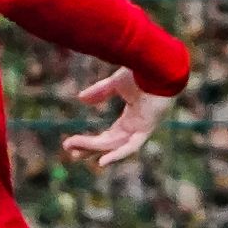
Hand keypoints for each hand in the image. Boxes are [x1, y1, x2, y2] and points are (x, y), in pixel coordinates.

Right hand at [60, 68, 175, 169]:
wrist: (156, 65)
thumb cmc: (142, 72)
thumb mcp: (115, 83)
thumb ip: (100, 92)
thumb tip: (81, 99)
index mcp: (133, 116)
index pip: (111, 135)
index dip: (92, 141)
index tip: (71, 143)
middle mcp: (138, 125)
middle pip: (111, 143)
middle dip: (90, 148)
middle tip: (71, 152)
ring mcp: (143, 127)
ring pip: (115, 144)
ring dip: (94, 148)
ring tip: (75, 152)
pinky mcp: (147, 127)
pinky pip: (132, 146)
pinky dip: (118, 154)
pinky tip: (101, 162)